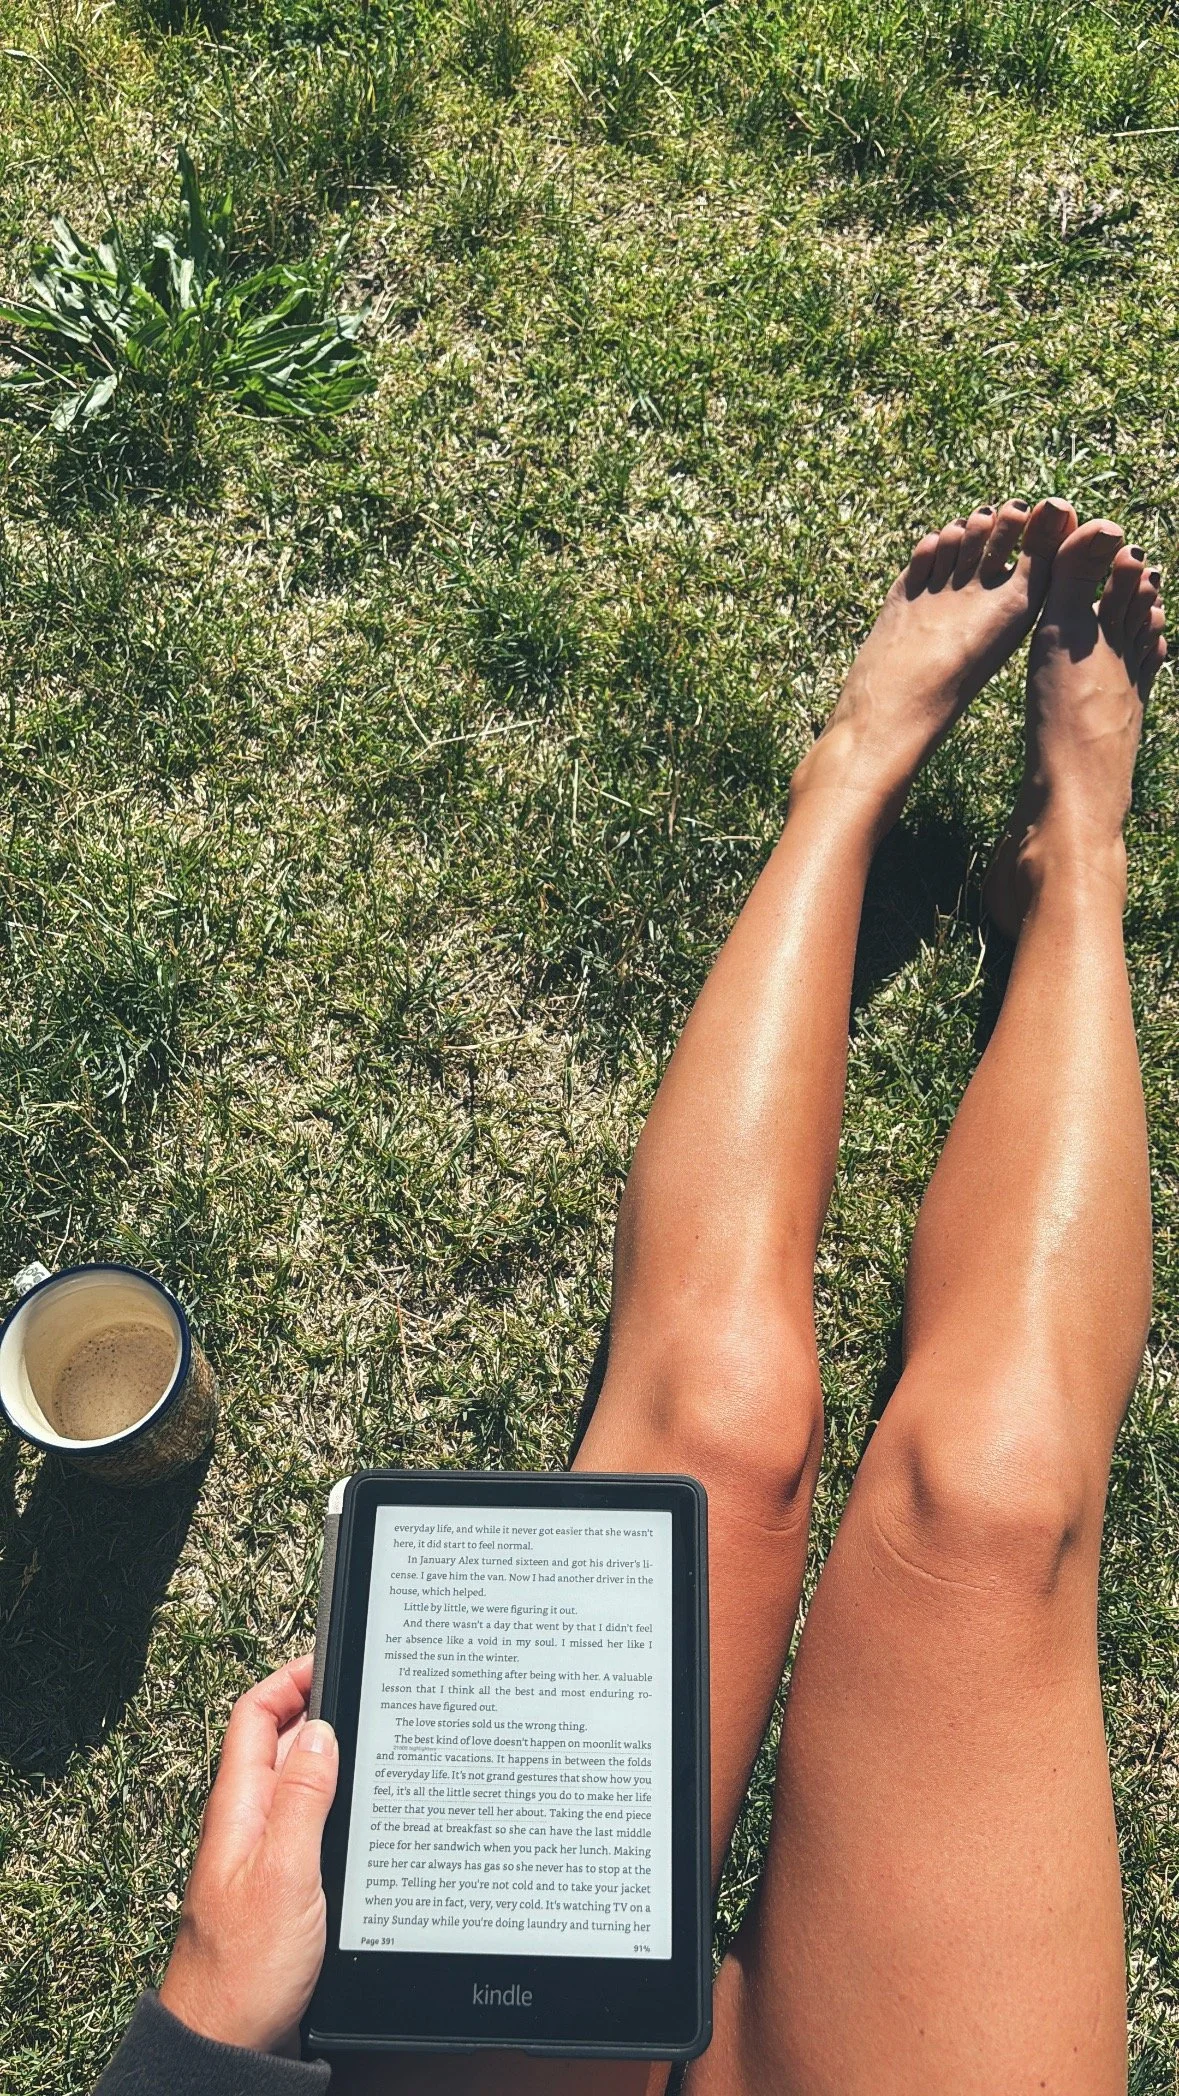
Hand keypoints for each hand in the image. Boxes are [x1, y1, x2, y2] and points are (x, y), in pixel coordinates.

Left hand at [159, 1653, 337, 2055]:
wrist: (227, 2044)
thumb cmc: (244, 1972)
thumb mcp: (284, 1873)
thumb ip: (302, 1798)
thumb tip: (318, 1729)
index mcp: (239, 1808)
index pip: (254, 1716)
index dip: (289, 1679)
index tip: (332, 1658)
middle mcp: (248, 1823)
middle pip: (280, 1743)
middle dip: (322, 1710)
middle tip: (372, 1695)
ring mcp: (264, 1855)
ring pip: (299, 1783)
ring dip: (333, 1758)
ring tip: (382, 1744)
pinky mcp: (283, 1886)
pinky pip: (309, 1824)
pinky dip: (338, 1805)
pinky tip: (369, 1814)